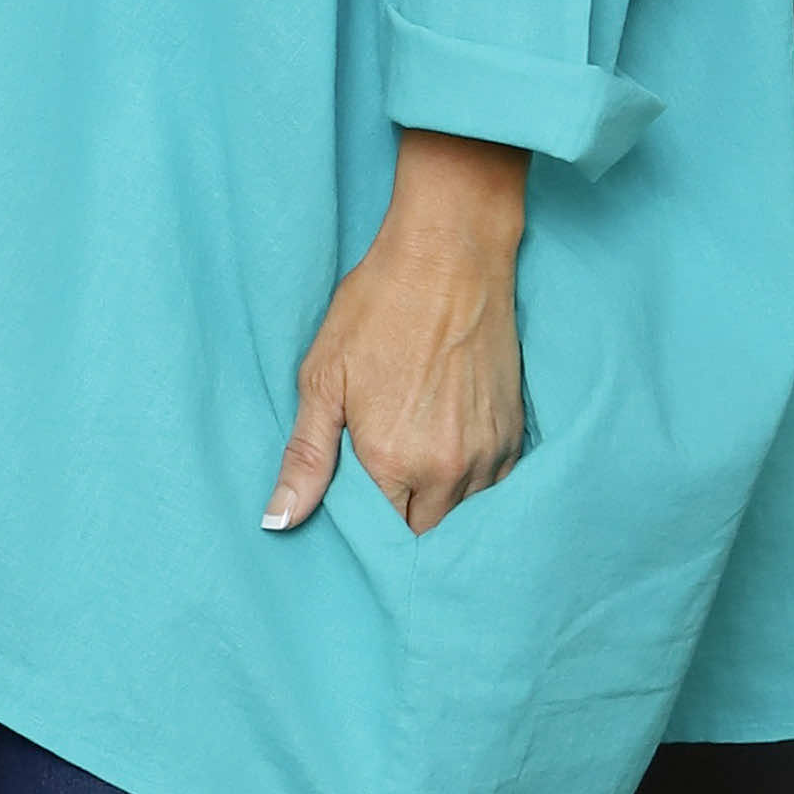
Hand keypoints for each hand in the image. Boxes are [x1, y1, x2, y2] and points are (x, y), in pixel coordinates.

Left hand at [261, 128, 529, 536]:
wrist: (451, 255)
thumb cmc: (379, 307)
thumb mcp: (323, 378)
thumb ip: (306, 457)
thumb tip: (279, 521)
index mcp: (391, 462)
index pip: (380, 538)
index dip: (363, 531)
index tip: (351, 508)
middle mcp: (447, 469)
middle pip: (422, 534)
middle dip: (400, 522)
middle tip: (379, 484)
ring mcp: (488, 454)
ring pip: (460, 514)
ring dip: (435, 504)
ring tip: (411, 465)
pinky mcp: (514, 435)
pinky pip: (491, 487)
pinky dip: (468, 482)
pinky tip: (445, 449)